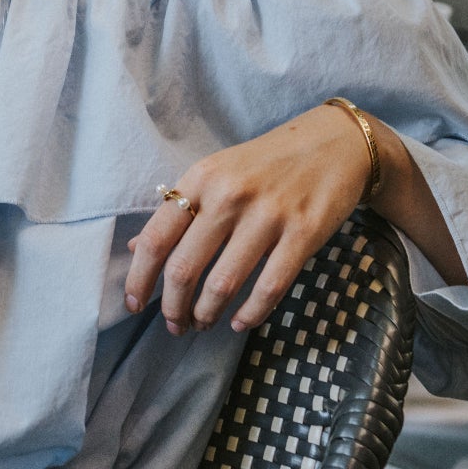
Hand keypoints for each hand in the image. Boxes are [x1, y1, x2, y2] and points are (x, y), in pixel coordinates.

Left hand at [123, 106, 372, 336]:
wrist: (333, 143)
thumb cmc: (265, 164)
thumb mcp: (215, 174)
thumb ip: (178, 210)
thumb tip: (135, 248)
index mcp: (200, 179)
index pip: (155, 239)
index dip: (139, 279)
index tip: (134, 304)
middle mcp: (229, 196)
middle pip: (184, 268)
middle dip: (173, 308)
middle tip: (175, 325)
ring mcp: (267, 215)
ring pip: (223, 284)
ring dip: (207, 314)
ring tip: (203, 323)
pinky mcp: (303, 233)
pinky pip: (269, 286)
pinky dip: (250, 313)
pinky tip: (240, 322)